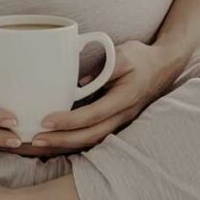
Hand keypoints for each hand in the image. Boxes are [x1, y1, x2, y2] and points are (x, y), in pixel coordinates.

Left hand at [24, 40, 188, 154]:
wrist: (164, 67)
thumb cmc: (141, 58)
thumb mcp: (122, 55)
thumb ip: (102, 67)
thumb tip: (77, 82)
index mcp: (124, 99)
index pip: (93, 115)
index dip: (69, 121)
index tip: (46, 120)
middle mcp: (122, 115)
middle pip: (89, 136)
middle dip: (61, 140)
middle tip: (35, 139)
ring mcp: (120, 122)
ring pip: (90, 141)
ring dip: (64, 145)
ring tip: (39, 143)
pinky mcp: (114, 122)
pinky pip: (92, 136)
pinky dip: (72, 141)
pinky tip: (54, 141)